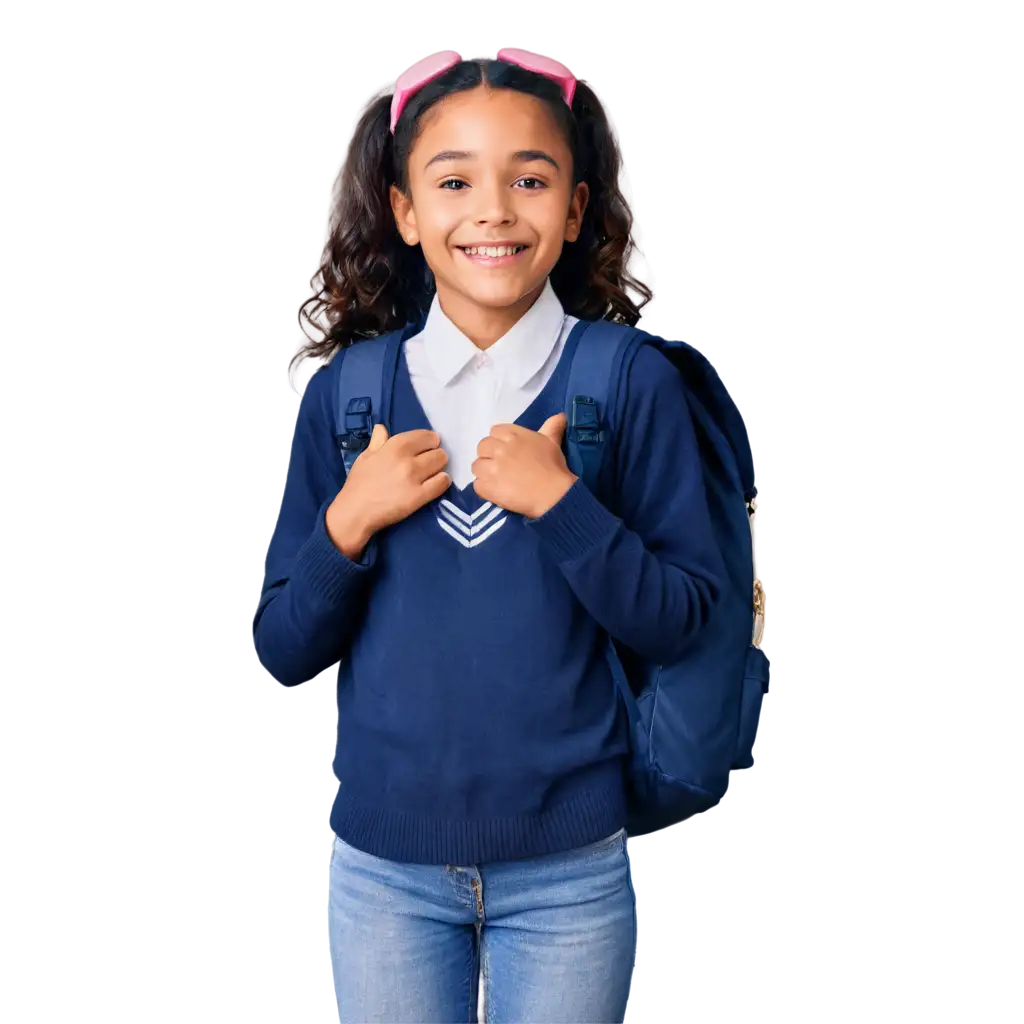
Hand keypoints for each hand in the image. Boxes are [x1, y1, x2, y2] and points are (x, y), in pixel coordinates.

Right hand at [326, 425, 449, 557]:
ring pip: (442, 464)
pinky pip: (443, 483)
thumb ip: (378, 441)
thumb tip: (382, 428)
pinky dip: (442, 481)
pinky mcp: (420, 496)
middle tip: (429, 462)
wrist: (355, 512)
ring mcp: (414, 477)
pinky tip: (436, 484)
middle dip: (435, 454)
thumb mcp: (365, 457)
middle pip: (438, 450)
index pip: (426, 436)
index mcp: (394, 446)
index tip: (427, 447)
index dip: (429, 441)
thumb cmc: (359, 483)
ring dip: (439, 468)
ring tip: (431, 474)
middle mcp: (407, 459)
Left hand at [472, 413, 577, 518]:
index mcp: (514, 435)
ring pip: (476, 466)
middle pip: (482, 447)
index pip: (494, 431)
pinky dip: (484, 488)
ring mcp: (492, 468)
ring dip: (484, 472)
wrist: (554, 495)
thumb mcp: (553, 442)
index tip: (507, 450)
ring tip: (497, 480)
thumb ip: (552, 426)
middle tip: (501, 466)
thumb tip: (561, 415)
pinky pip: (477, 484)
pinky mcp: (488, 487)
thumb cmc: (554, 467)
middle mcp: (500, 449)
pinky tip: (496, 492)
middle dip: (489, 455)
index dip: (499, 440)